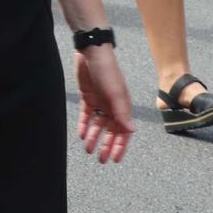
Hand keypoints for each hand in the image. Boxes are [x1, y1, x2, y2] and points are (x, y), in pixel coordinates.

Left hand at [74, 46, 133, 163]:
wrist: (91, 53)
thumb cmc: (107, 72)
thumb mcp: (115, 93)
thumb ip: (122, 112)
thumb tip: (131, 130)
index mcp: (123, 107)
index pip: (124, 131)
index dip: (121, 146)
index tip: (116, 159)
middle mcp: (112, 107)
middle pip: (111, 131)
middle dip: (107, 145)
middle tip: (101, 159)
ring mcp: (100, 102)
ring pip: (97, 125)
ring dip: (93, 137)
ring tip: (88, 149)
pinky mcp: (88, 97)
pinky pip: (86, 115)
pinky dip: (84, 125)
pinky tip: (81, 134)